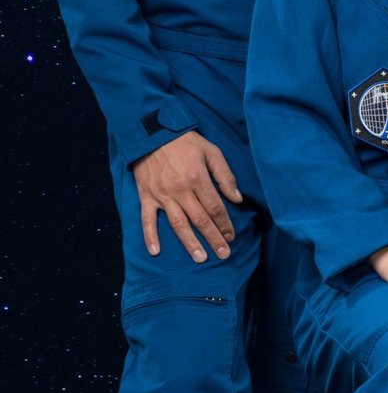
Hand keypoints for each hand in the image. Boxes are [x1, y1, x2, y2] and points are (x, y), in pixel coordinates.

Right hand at [131, 131, 243, 261]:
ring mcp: (161, 195)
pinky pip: (147, 220)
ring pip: (178, 224)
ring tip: (200, 258)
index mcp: (198, 179)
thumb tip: (237, 198)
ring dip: (189, 243)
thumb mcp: (212, 152)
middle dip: (213, 239)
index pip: (215, 208)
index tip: (232, 236)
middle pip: (200, 220)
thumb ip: (226, 176)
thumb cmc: (186, 142)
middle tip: (223, 255)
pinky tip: (155, 252)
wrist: (153, 133)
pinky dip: (150, 236)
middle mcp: (180, 190)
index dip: (225, 224)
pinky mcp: (146, 196)